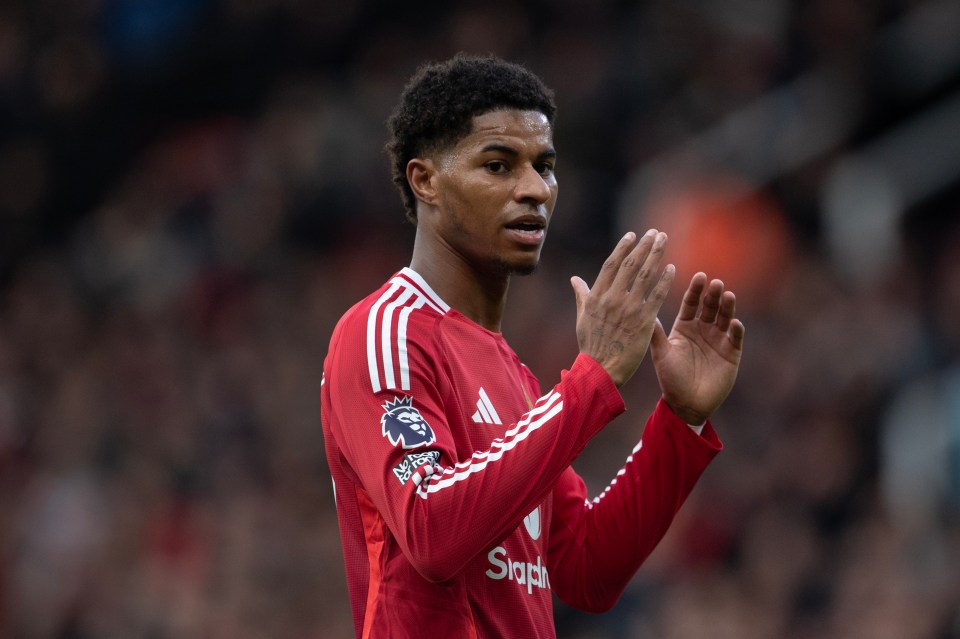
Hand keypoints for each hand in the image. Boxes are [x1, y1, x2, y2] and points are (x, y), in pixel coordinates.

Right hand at [571, 230, 674, 386]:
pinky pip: (656, 296)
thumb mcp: (582, 318)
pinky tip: (672, 268)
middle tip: (655, 233)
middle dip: (644, 246)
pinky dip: (664, 281)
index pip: (612, 265)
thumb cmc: (591, 345)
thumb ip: (582, 295)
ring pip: (645, 276)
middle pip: (631, 265)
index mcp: (596, 297)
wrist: (601, 370)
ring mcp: (628, 310)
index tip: (633, 235)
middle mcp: (612, 299)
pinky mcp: (643, 321)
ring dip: (656, 255)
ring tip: (664, 241)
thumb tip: (574, 279)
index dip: (623, 248)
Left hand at [650, 273, 744, 424]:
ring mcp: (718, 340)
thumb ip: (656, 334)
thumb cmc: (670, 379)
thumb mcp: (661, 354)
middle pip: (709, 307)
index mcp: (684, 327)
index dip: (695, 290)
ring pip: (724, 318)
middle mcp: (702, 329)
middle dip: (713, 295)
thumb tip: (644, 309)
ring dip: (727, 307)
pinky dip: (735, 330)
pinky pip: (735, 338)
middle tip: (716, 283)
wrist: (687, 405)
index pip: (691, 303)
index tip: (699, 276)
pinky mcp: (731, 353)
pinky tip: (734, 323)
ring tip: (728, 295)